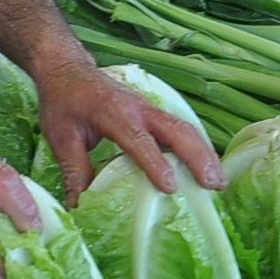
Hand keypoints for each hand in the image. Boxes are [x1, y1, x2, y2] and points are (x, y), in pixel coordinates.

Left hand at [34, 58, 225, 205]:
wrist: (67, 69)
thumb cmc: (62, 102)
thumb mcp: (60, 137)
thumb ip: (75, 172)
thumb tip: (82, 209)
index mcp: (113, 112)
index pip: (138, 139)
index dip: (154, 163)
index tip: (170, 187)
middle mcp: (138, 108)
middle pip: (176, 129)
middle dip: (197, 157)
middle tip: (213, 185)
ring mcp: (149, 108)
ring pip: (184, 128)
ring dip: (204, 153)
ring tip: (219, 182)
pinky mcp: (154, 112)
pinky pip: (180, 128)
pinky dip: (196, 147)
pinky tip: (206, 168)